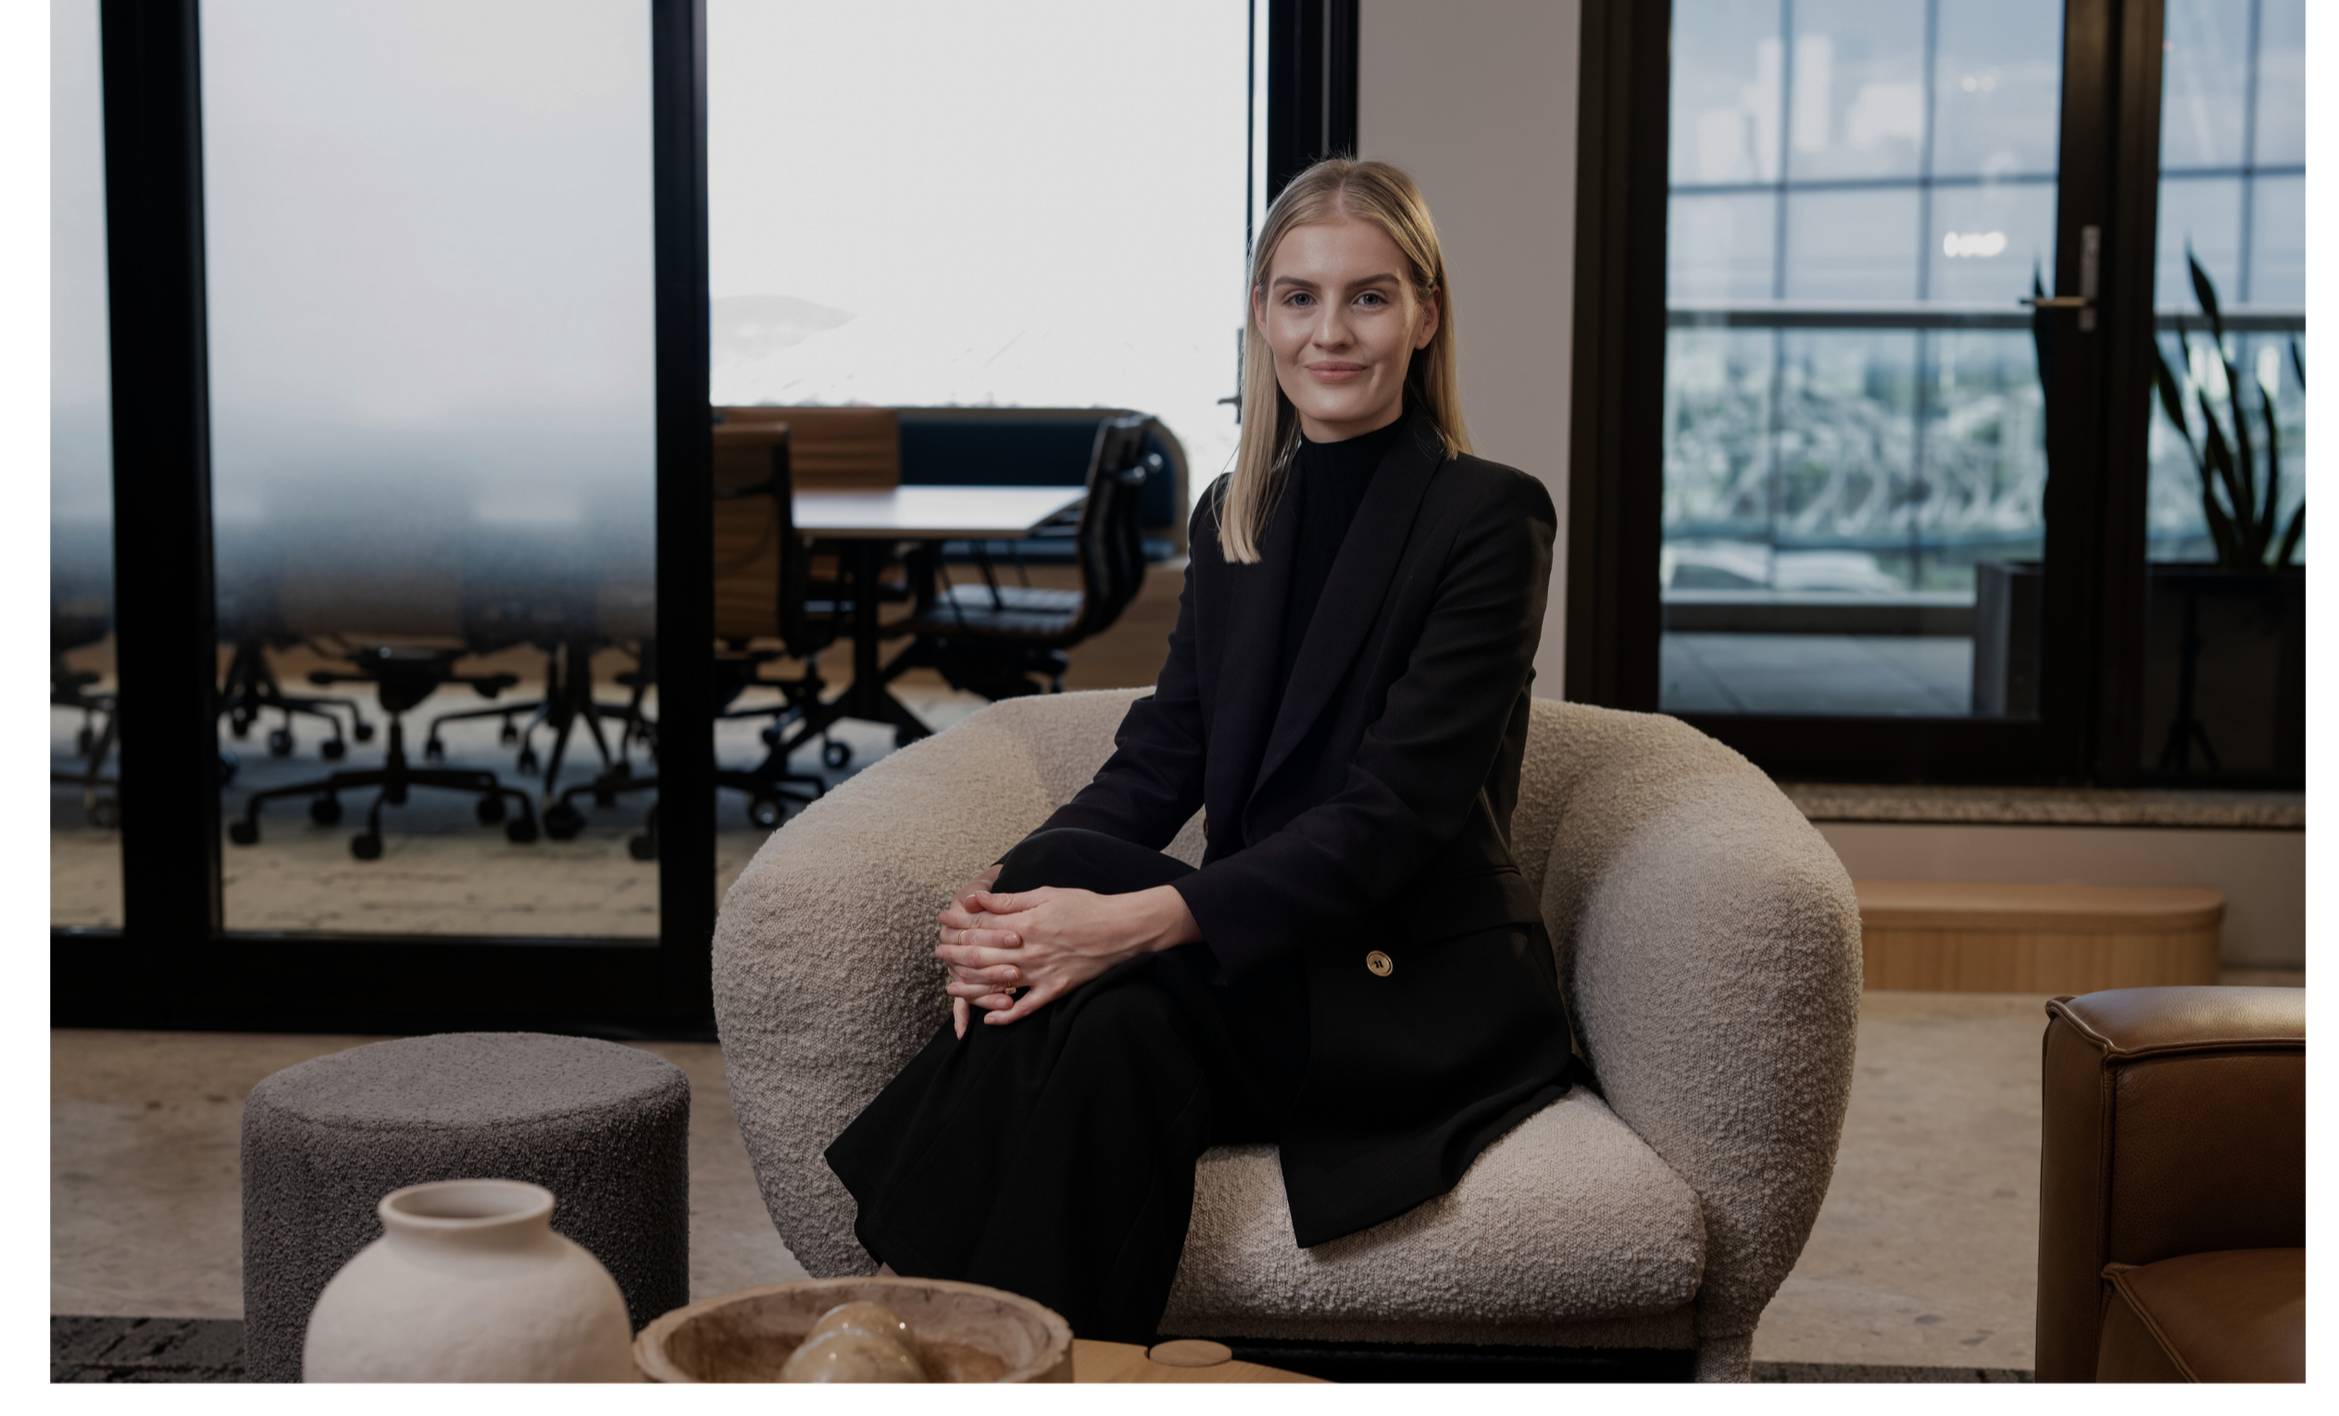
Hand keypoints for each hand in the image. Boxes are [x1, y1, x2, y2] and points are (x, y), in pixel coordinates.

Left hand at [936, 883, 1200, 1026]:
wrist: (1122, 929)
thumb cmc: (1085, 906)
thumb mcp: (1046, 894)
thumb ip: (1010, 900)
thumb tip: (978, 899)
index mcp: (1025, 923)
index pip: (981, 925)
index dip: (958, 923)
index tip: (941, 920)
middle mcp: (1028, 950)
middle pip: (981, 955)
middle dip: (955, 953)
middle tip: (938, 952)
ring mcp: (1041, 973)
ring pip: (996, 983)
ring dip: (970, 986)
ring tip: (950, 987)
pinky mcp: (1055, 989)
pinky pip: (1026, 1007)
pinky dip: (1007, 1015)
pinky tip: (990, 1019)